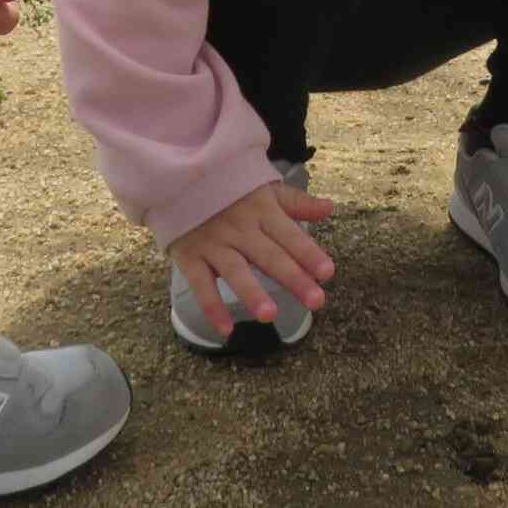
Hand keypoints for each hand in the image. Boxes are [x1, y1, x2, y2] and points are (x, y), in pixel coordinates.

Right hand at [169, 180, 336, 339]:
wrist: (177, 177)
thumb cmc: (230, 188)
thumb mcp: (264, 189)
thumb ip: (295, 203)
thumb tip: (330, 208)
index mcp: (262, 210)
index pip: (289, 234)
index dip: (308, 253)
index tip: (328, 273)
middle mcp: (240, 228)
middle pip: (269, 256)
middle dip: (293, 278)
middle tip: (316, 301)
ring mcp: (213, 243)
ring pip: (235, 271)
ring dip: (252, 293)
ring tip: (270, 316)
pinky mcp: (190, 256)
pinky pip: (201, 285)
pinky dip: (212, 307)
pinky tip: (226, 329)